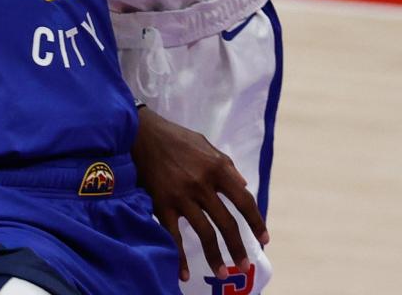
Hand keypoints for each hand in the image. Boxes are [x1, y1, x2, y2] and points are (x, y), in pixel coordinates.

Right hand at [132, 106, 268, 281]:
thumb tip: (244, 187)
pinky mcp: (162, 203)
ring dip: (215, 257)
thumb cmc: (176, 137)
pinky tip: (184, 274)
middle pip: (227, 223)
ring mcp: (182, 195)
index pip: (244, 200)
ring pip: (205, 233)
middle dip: (238, 248)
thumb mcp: (205, 144)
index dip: (256, 222)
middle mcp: (202, 183)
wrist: (141, 132)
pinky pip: (174, 236)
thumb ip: (226, 165)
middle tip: (244, 266)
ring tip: (223, 273)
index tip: (264, 239)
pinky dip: (179, 258)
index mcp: (216, 167)